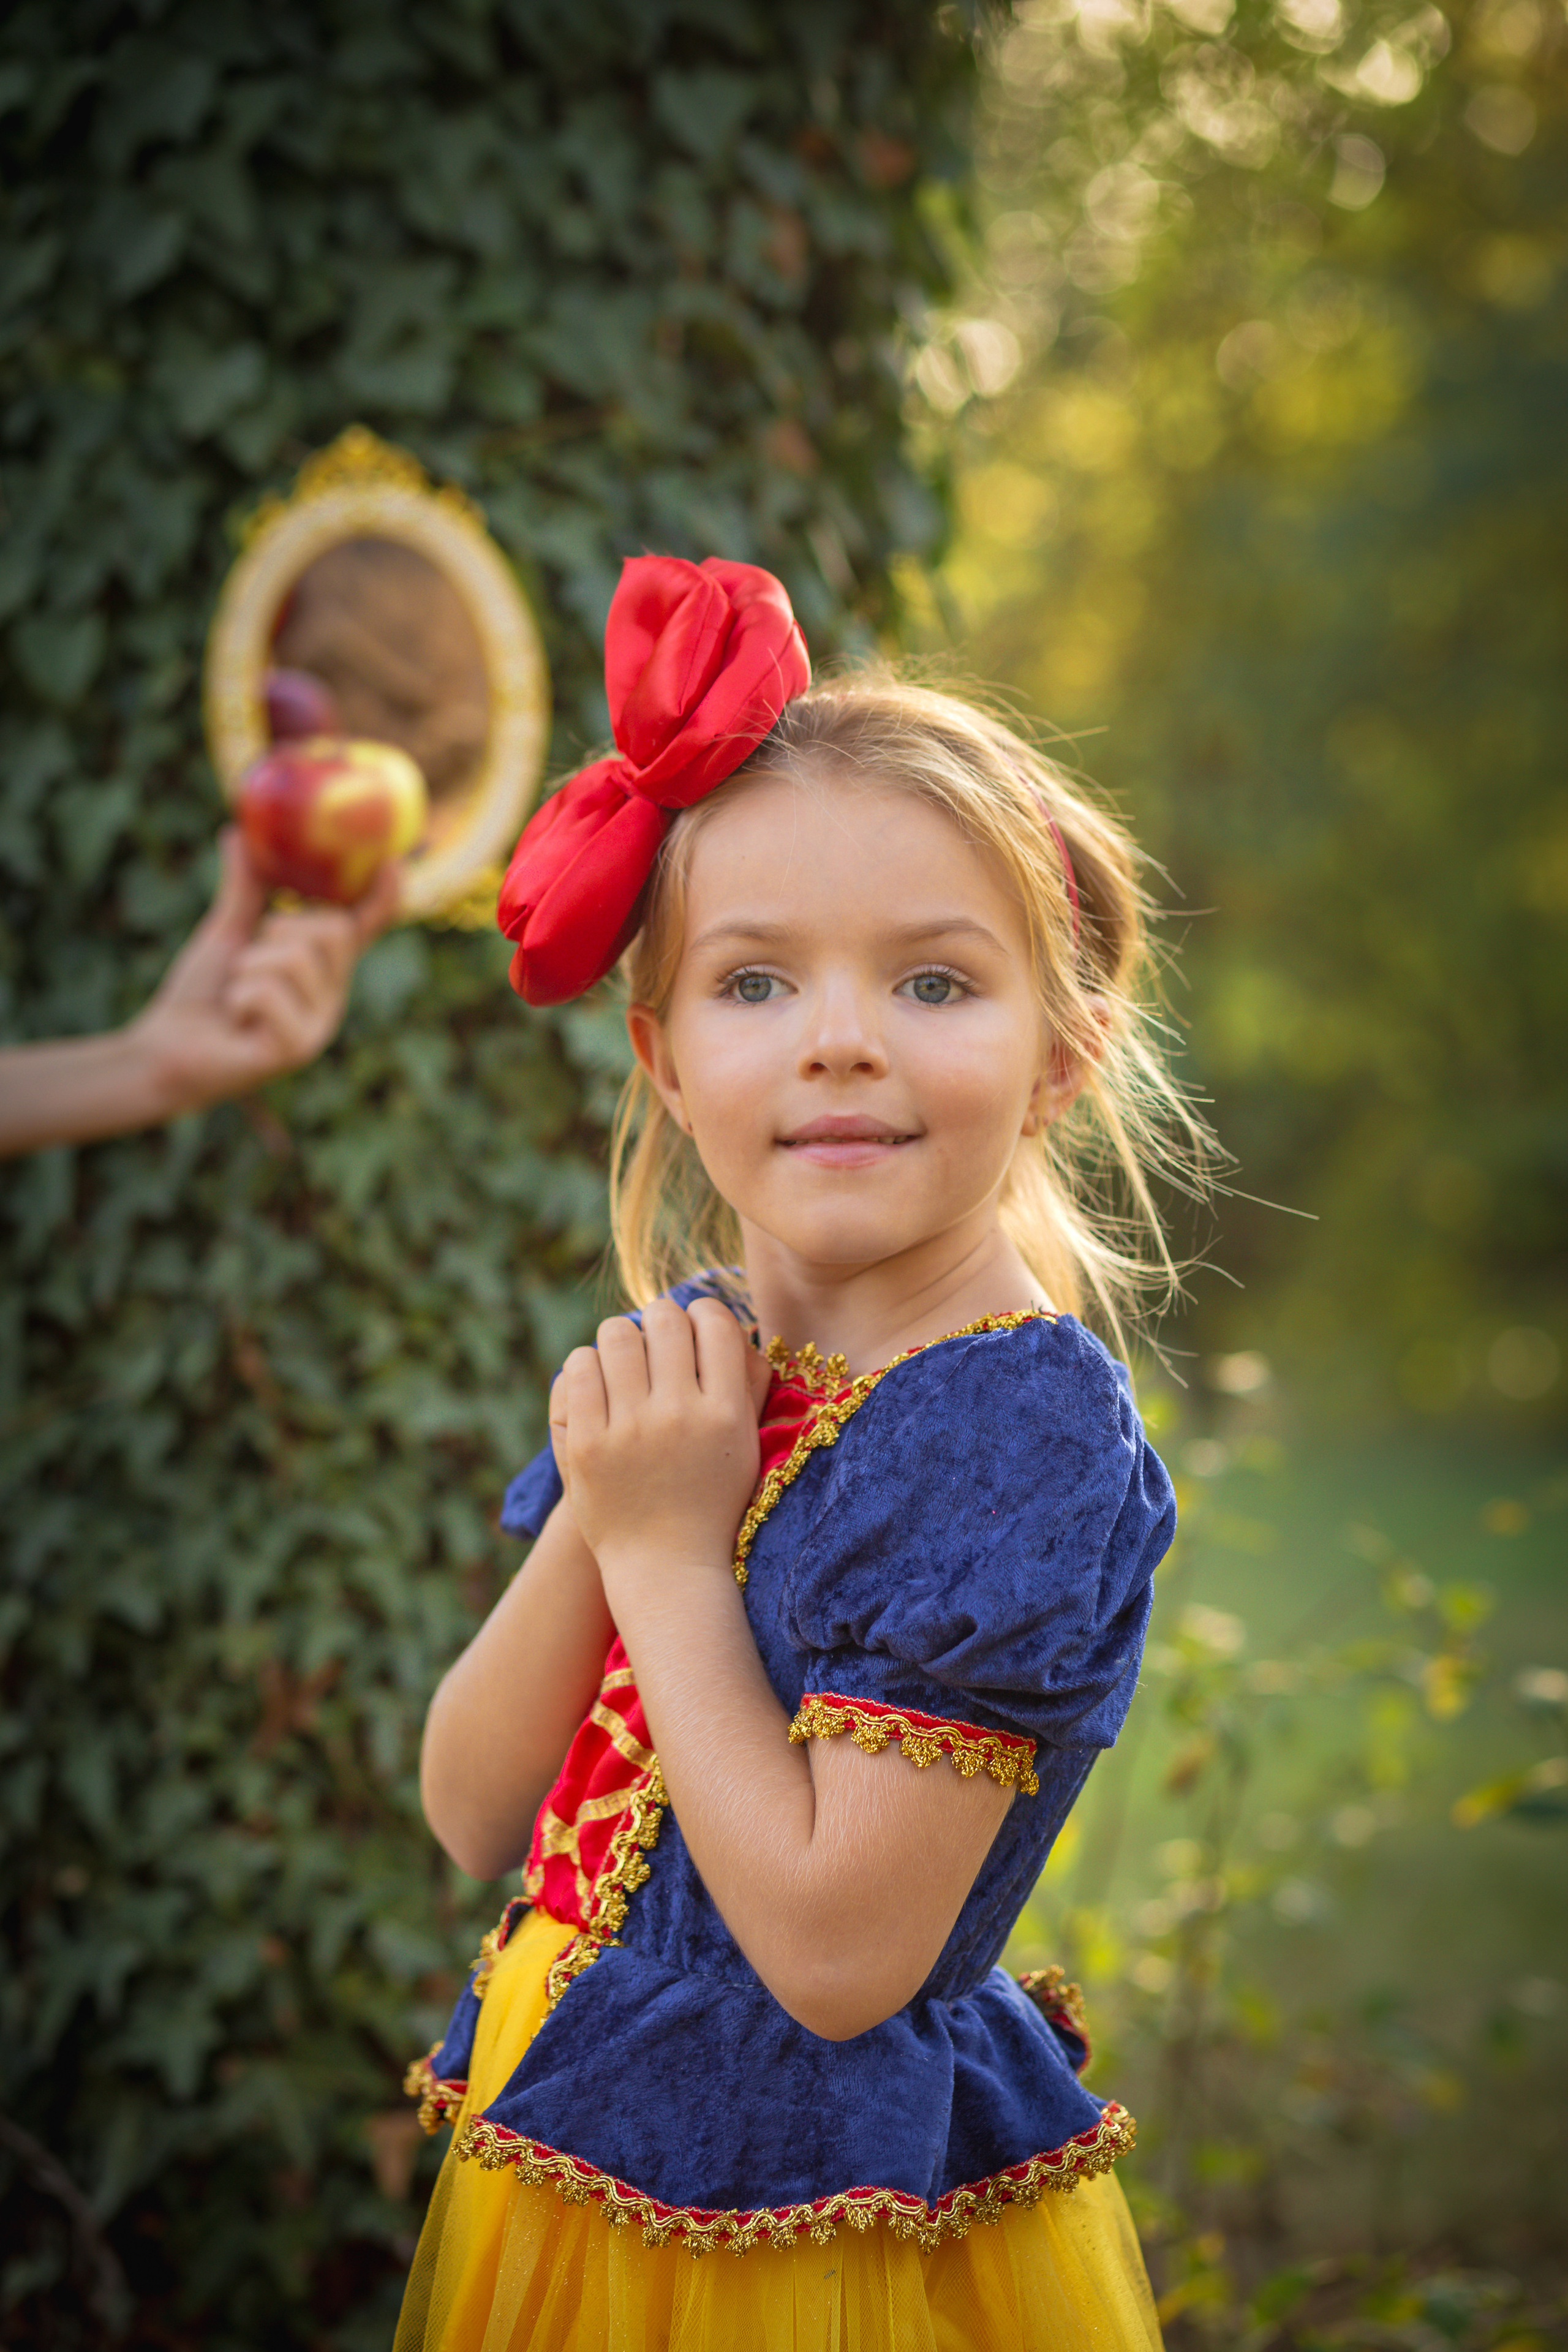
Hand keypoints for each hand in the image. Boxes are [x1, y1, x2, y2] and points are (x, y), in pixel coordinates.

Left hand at [129, 828, 399, 1115]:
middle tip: (251, 955)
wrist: (161, 1049)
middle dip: (282, 927)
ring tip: (236, 992)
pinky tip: (234, 1018)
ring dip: (248, 965)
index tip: (391, 862)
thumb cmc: (198, 997)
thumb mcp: (227, 933)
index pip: (363, 928)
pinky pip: (269, 991)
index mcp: (322, 971)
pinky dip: (238, 994)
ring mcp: (317, 1027)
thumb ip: (243, 889)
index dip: (383, 897)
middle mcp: (330, 999)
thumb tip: (238, 833)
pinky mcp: (296, 1049)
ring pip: (296, 958)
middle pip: (334, 929)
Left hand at [549, 1298, 769, 1577]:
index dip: (703, 1312)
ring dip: (622, 1337)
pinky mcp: (587, 1445)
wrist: (667, 1567)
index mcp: (726, 1414)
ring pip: (617, 1335)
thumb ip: (746, 1381)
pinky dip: (588, 1364)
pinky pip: (579, 1369)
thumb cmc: (711, 1500)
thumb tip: (725, 1323)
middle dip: (661, 1319)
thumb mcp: (745, 1443)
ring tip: (626, 1358)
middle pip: (665, 1319)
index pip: (715, 1322)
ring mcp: (630, 1431)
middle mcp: (680, 1416)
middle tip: (658, 1338)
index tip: (695, 1326)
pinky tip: (599, 1381)